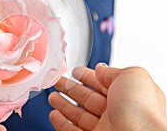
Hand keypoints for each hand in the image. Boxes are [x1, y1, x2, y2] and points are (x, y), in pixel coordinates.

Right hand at [49, 63, 166, 130]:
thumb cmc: (141, 111)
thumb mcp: (132, 76)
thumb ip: (113, 72)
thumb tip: (100, 69)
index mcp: (127, 97)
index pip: (103, 84)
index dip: (88, 76)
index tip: (75, 72)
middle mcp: (116, 113)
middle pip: (88, 99)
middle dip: (71, 88)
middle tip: (59, 82)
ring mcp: (103, 129)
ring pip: (78, 115)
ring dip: (63, 105)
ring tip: (53, 97)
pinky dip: (61, 123)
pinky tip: (55, 116)